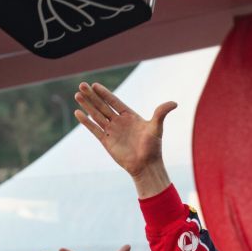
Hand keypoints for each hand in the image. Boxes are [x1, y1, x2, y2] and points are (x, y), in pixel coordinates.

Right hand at [74, 82, 175, 198]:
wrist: (146, 166)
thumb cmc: (153, 147)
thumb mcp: (157, 128)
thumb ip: (161, 113)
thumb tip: (174, 103)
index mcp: (130, 116)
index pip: (114, 101)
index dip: (104, 93)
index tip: (95, 85)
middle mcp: (119, 122)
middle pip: (102, 106)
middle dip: (92, 96)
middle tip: (82, 85)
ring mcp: (112, 131)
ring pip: (96, 115)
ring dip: (87, 105)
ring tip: (77, 95)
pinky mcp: (106, 141)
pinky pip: (94, 129)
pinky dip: (86, 122)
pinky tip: (78, 113)